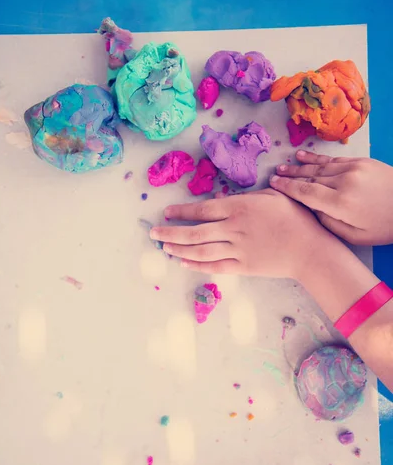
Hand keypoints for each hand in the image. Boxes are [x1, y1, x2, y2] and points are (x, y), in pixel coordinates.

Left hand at [150, 189, 332, 278]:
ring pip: (200, 251)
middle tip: (154, 233)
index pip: (202, 210)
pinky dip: (197, 265)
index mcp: (239, 208)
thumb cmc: (295, 217)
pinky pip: (214, 266)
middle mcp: (233, 229)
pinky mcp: (242, 267)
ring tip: (164, 249)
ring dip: (179, 250)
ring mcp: (236, 250)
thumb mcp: (272, 196)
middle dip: (170, 233)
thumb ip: (245, 198)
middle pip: (194, 233)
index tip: (166, 212)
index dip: (181, 212)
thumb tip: (223, 198)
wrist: (310, 249)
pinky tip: (184, 263)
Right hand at [270, 150, 392, 244]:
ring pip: (319, 167)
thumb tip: (311, 209)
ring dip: (300, 166)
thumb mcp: (355, 235)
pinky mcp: (361, 162)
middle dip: (290, 176)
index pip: (305, 192)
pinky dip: (316, 159)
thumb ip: (328, 223)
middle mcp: (344, 182)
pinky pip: (333, 160)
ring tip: (283, 166)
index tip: (273, 184)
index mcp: (340, 203)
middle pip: (309, 177)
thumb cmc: (385, 226)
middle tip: (273, 174)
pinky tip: (303, 157)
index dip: (286, 187)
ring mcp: (353, 169)